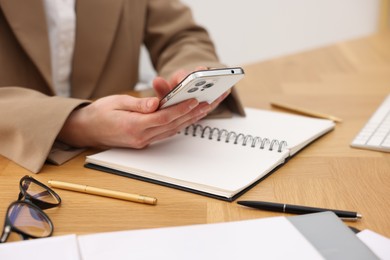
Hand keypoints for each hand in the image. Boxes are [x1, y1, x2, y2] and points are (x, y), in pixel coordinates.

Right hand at [58, 66, 229, 148]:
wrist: (86, 130)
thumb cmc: (99, 113)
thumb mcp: (116, 102)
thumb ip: (138, 104)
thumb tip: (156, 103)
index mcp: (133, 127)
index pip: (163, 118)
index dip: (180, 109)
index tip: (195, 100)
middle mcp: (141, 137)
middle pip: (172, 125)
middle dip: (192, 114)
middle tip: (209, 103)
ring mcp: (144, 141)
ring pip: (172, 130)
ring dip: (189, 120)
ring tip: (205, 108)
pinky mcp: (145, 141)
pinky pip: (166, 133)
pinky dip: (179, 124)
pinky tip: (190, 117)